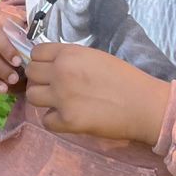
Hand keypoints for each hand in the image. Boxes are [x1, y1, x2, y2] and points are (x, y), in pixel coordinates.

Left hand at [25, 43, 172, 143]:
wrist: (145, 105)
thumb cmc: (126, 79)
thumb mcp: (95, 57)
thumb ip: (71, 59)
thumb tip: (52, 65)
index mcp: (69, 54)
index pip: (35, 53)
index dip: (41, 62)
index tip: (50, 70)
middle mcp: (60, 72)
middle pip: (30, 73)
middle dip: (40, 80)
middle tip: (55, 88)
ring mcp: (61, 97)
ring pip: (32, 96)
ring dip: (44, 100)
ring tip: (60, 103)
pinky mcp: (67, 120)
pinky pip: (45, 120)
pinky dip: (55, 121)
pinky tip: (68, 119)